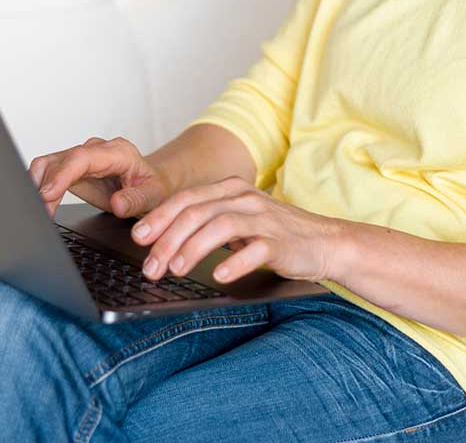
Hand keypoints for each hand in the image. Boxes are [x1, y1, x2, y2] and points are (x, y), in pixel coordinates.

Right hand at [28, 136, 171, 218]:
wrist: (151, 183)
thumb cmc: (153, 187)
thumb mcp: (153, 196)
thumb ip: (136, 199)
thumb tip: (117, 204)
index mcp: (118, 152)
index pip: (82, 158)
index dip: (61, 174)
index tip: (47, 194)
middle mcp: (97, 150)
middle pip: (61, 160)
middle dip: (45, 185)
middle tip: (41, 212)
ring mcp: (83, 158)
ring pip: (49, 164)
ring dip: (38, 186)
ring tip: (40, 212)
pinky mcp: (72, 168)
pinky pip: (49, 173)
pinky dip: (40, 188)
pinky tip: (41, 206)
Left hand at [131, 176, 348, 284]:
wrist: (326, 241)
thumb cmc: (276, 234)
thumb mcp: (239, 220)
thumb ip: (207, 222)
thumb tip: (162, 240)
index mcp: (232, 190)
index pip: (187, 198)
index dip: (160, 217)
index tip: (139, 238)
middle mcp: (246, 199)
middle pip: (197, 212)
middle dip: (168, 239)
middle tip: (151, 266)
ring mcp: (265, 219)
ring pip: (220, 226)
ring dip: (192, 249)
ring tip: (175, 270)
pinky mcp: (282, 242)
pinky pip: (255, 249)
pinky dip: (234, 262)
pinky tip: (219, 276)